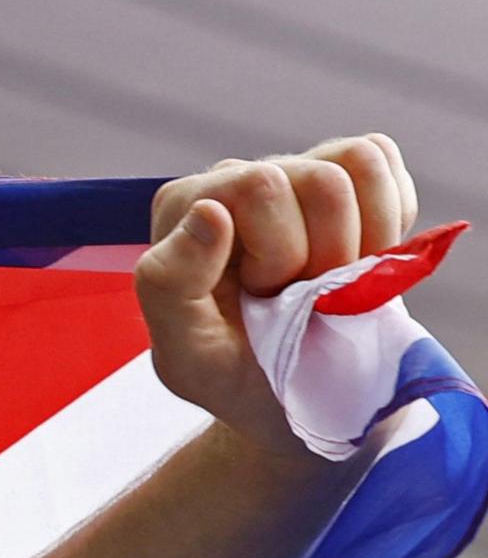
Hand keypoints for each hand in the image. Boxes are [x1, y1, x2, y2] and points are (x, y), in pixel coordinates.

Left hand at [137, 133, 414, 458]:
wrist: (289, 395)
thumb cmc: (230, 374)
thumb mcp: (186, 355)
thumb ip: (171, 283)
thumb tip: (209, 210)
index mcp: (184, 209)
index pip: (261, 187)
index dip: (282, 255)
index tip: (262, 299)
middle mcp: (233, 178)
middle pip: (321, 179)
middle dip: (323, 255)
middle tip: (299, 297)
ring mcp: (290, 170)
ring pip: (358, 163)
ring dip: (360, 239)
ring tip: (327, 281)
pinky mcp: (341, 174)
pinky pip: (382, 161)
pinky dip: (387, 220)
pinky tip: (358, 259)